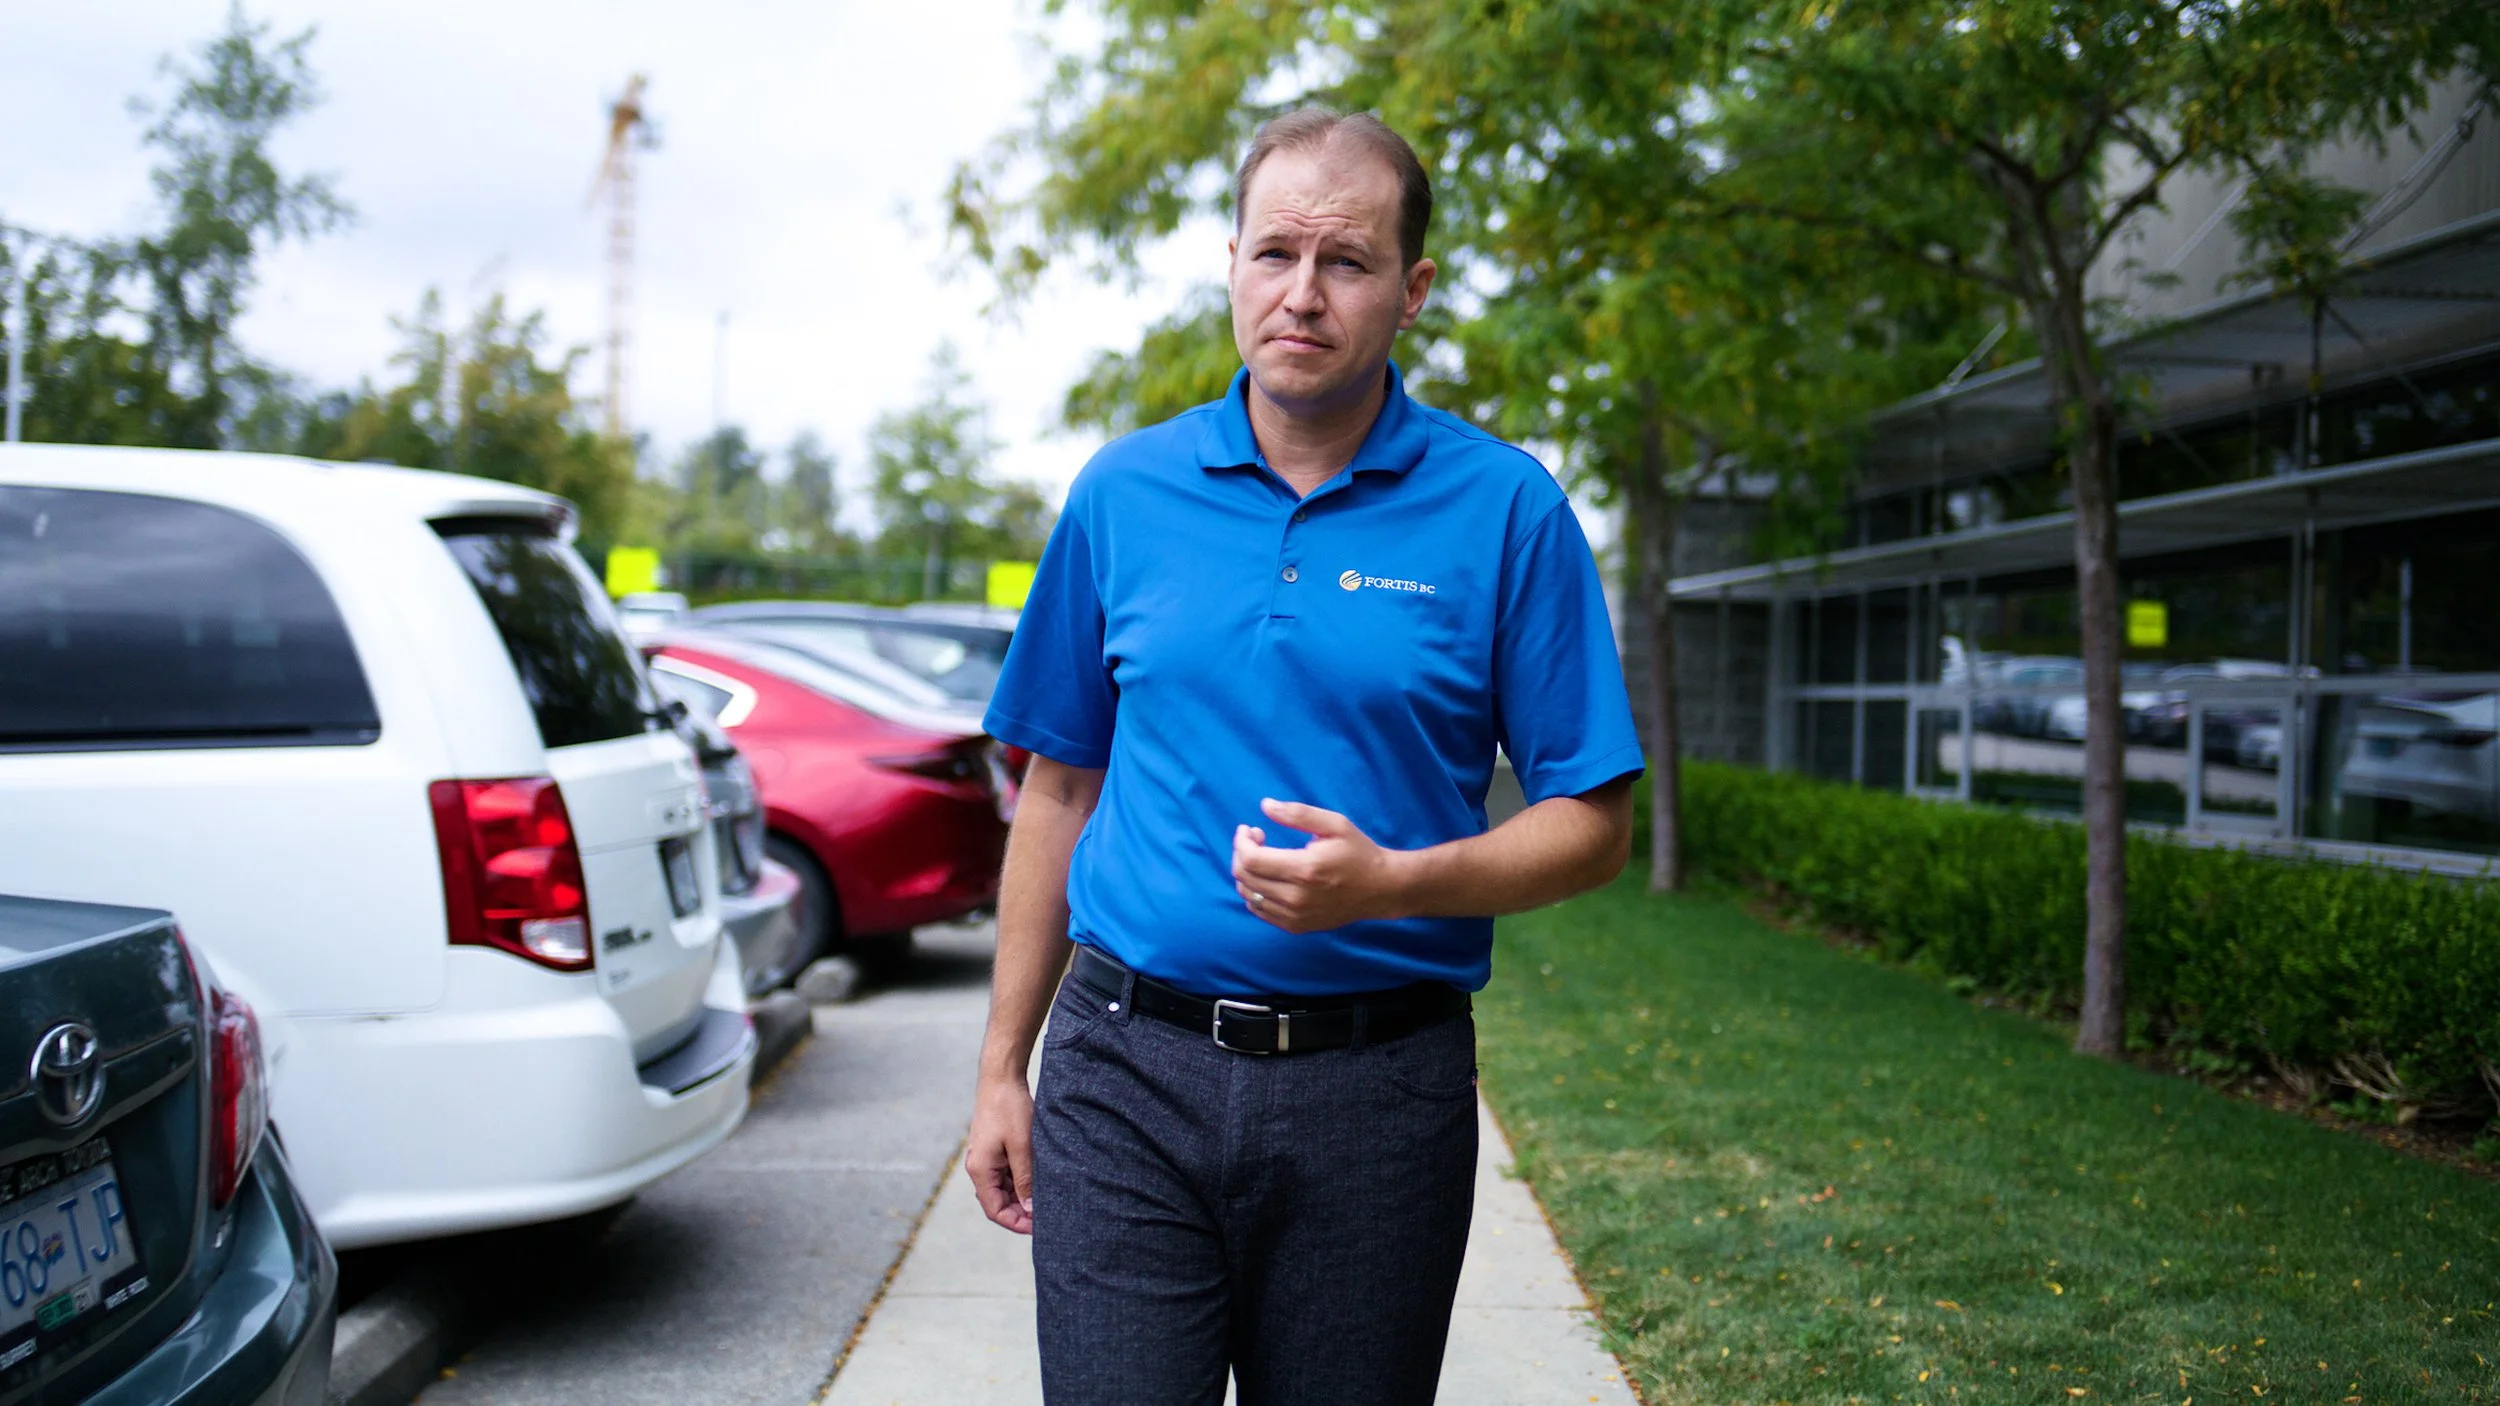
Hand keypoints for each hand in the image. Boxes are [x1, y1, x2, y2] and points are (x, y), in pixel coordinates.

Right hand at [964, 1072, 1035, 1233]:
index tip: (1039, 1227)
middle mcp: (979, 1167)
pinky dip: (1021, 1181)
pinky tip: (1040, 1180)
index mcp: (980, 1170)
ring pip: (1004, 1189)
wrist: (1001, 1077)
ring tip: (1047, 1199)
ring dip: (1022, 1197)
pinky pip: (1007, 1174)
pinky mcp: (995, 1149)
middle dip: (1021, 1212)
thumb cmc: (1009, 1109)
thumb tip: (1030, 1209)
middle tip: (1048, 1216)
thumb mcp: (1022, 1147)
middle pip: (998, 1202)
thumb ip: (1025, 1179)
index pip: (995, 1210)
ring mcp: (987, 1158)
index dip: (1016, 1223)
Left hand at [1230, 798, 1408, 932]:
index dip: (1241, 842)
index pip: (1251, 860)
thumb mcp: (1334, 824)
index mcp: (1305, 869)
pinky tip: (1268, 877)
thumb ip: (1298, 813)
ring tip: (1262, 857)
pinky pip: (1259, 911)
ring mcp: (1295, 916)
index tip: (1248, 829)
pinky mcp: (1296, 926)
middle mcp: (1297, 897)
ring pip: (1248, 895)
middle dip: (1241, 853)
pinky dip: (1254, 892)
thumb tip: (1265, 806)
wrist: (1380, 889)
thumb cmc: (1358, 852)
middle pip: (1245, 878)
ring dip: (1246, 873)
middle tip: (1256, 839)